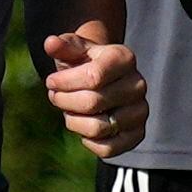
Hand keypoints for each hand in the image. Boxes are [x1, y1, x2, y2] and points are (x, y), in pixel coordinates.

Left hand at [44, 30, 147, 157]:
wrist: (104, 80)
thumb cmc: (84, 63)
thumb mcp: (74, 50)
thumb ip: (63, 46)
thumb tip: (50, 42)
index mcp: (124, 58)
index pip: (93, 77)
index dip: (64, 83)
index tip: (50, 81)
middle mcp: (138, 85)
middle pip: (92, 103)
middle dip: (64, 102)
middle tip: (55, 96)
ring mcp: (140, 111)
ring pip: (98, 128)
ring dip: (73, 122)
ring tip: (69, 111)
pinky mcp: (137, 134)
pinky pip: (108, 149)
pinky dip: (89, 142)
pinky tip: (83, 126)